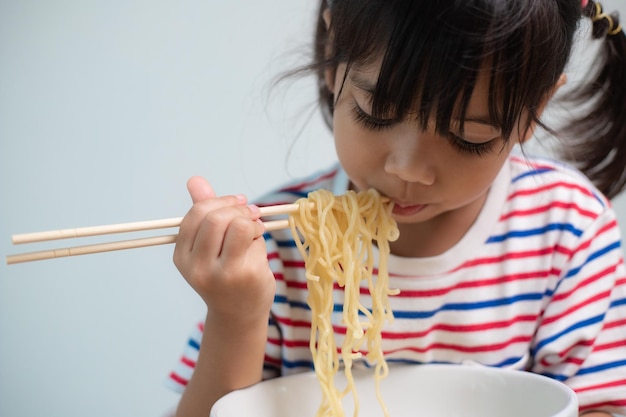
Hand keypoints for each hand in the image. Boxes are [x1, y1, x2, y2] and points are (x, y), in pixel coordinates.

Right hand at [173, 176, 275, 320]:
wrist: (239, 314)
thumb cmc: (224, 274)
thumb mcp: (208, 244)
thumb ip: (203, 211)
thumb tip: (195, 180)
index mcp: (182, 256)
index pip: (196, 215)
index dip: (220, 202)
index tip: (238, 202)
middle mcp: (198, 267)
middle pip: (216, 218)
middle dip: (237, 209)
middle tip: (251, 212)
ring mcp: (222, 273)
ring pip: (238, 225)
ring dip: (251, 221)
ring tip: (255, 229)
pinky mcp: (246, 276)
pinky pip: (255, 241)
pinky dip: (259, 238)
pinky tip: (258, 247)